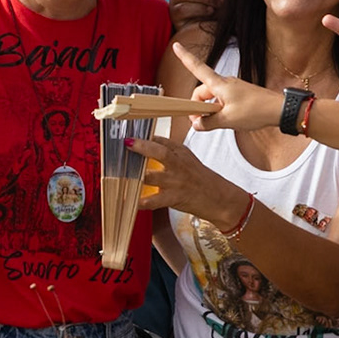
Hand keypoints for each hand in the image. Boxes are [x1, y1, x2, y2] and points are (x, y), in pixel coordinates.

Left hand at [130, 134, 244, 223]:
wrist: (220, 199)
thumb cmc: (202, 180)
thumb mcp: (189, 160)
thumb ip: (170, 153)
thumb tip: (148, 144)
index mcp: (182, 153)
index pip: (161, 140)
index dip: (144, 137)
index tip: (128, 135)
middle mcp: (179, 165)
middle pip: (159, 153)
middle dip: (141, 147)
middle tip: (126, 144)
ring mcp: (176, 182)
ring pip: (152, 176)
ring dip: (134, 175)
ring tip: (118, 174)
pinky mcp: (175, 198)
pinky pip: (153, 201)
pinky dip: (139, 202)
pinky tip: (128, 202)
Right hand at [172, 42, 283, 131]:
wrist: (279, 109)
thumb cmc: (256, 111)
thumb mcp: (228, 120)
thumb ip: (208, 122)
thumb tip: (197, 124)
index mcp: (220, 84)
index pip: (198, 68)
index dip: (185, 57)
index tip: (176, 46)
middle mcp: (225, 82)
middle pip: (201, 92)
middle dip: (198, 107)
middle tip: (201, 123)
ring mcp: (233, 88)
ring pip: (212, 98)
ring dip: (210, 110)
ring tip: (220, 123)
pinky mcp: (239, 94)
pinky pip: (222, 100)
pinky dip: (219, 109)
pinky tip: (228, 120)